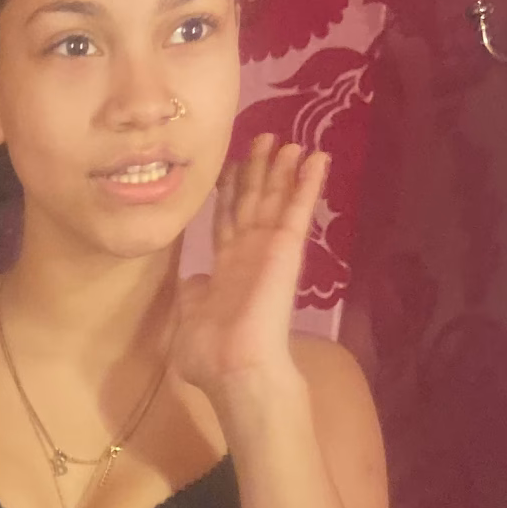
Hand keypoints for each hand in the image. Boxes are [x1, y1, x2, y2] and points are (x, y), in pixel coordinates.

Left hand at [176, 136, 327, 399]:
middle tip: (262, 137)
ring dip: (282, 170)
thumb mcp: (189, 321)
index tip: (229, 168)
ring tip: (289, 141)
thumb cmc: (209, 356)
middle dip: (256, 171)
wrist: (235, 370)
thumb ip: (194, 296)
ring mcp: (268, 251)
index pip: (226, 223)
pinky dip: (308, 183)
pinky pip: (298, 210)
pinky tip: (318, 157)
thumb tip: (194, 280)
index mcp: (223, 273)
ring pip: (274, 199)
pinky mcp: (287, 249)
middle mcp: (247, 256)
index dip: (228, 194)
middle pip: (251, 203)